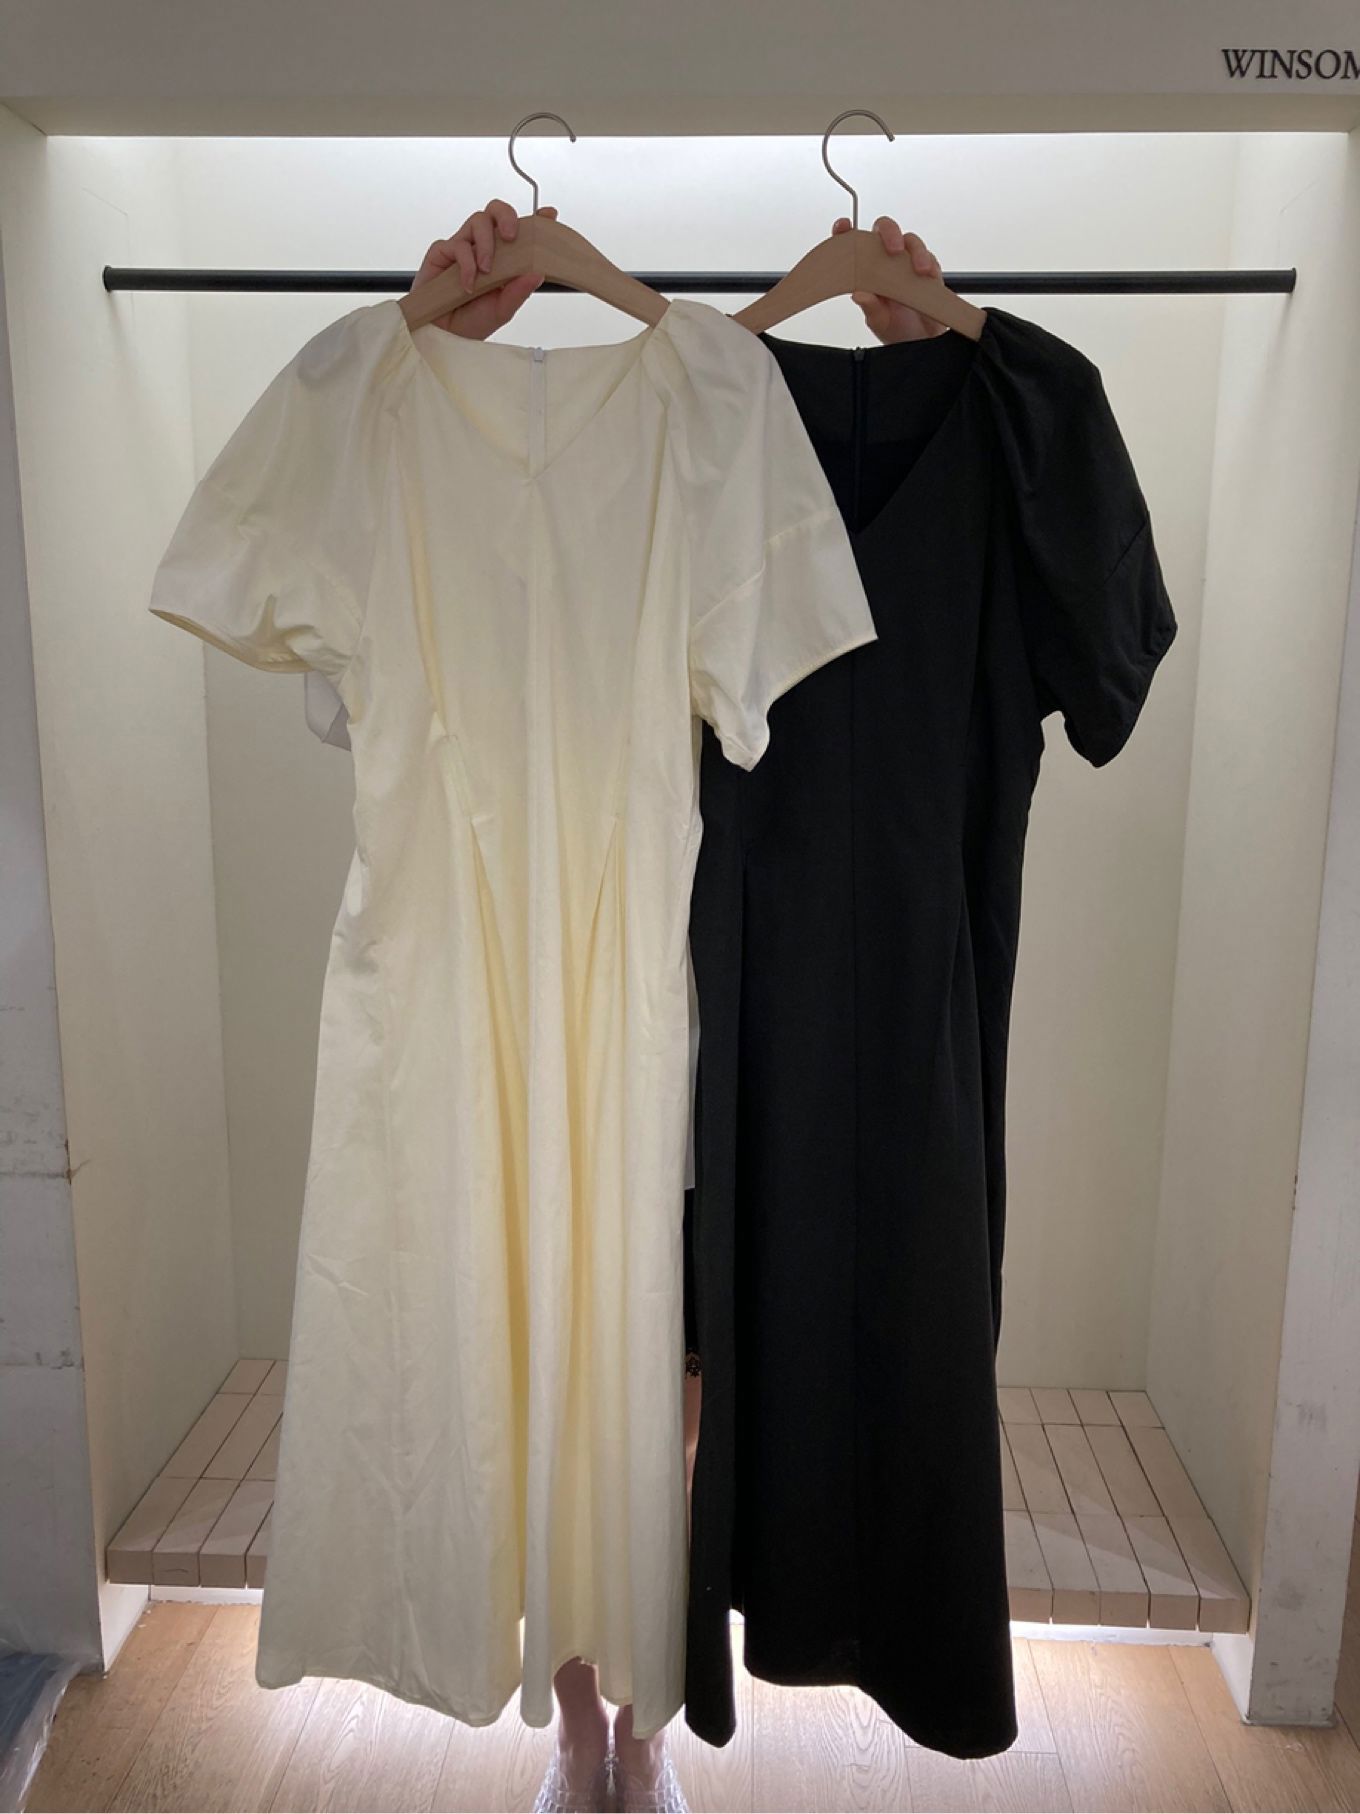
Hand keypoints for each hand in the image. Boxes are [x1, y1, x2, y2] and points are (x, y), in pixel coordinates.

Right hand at [411, 197, 556, 338]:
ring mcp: (463, 246)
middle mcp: (484, 246)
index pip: (520, 230)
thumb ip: (519, 291)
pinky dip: (466, 264)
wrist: (444, 335)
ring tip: (486, 271)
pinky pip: (458, 244)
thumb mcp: (503, 310)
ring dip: (486, 244)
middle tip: (511, 237)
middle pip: (496, 212)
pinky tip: (468, 285)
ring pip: (478, 221)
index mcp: (503, 256)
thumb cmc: (472, 321)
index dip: (534, 219)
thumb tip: (538, 273)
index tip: (548, 216)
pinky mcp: (443, 251)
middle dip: (507, 217)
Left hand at [833, 215, 947, 345]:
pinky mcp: (928, 269)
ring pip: (910, 241)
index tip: (843, 227)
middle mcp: (886, 261)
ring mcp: (907, 263)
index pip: (854, 244)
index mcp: (867, 270)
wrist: (922, 341)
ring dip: (916, 252)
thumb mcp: (879, 321)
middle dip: (889, 233)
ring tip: (919, 270)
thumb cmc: (896, 328)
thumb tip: (859, 294)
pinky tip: (928, 275)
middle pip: (885, 232)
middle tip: (893, 248)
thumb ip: (870, 307)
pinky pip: (930, 258)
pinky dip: (930, 263)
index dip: (846, 232)